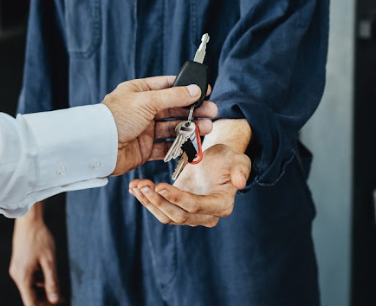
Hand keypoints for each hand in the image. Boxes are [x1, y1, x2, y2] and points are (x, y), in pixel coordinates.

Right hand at [10, 204, 63, 304]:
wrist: (29, 220)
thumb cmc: (39, 237)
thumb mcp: (50, 261)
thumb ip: (52, 282)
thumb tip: (54, 300)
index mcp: (23, 277)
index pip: (31, 303)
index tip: (57, 303)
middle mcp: (17, 275)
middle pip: (30, 296)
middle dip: (46, 298)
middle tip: (62, 296)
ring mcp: (17, 269)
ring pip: (30, 287)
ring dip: (44, 289)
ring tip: (59, 286)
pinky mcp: (20, 263)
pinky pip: (29, 277)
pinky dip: (39, 280)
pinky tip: (50, 275)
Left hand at [102, 76, 217, 175]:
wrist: (98, 146)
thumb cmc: (116, 118)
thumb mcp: (147, 101)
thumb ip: (173, 96)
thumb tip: (195, 89)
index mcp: (139, 92)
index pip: (167, 86)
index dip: (186, 88)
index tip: (205, 90)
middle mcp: (142, 110)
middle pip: (174, 108)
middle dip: (193, 110)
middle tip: (212, 112)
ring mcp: (144, 130)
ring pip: (172, 127)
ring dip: (190, 128)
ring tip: (207, 128)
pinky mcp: (145, 149)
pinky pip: (166, 146)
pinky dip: (180, 146)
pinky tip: (193, 144)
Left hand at [128, 143, 250, 226]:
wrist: (217, 160)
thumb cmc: (228, 159)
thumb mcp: (238, 159)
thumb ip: (241, 169)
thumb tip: (240, 183)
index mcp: (221, 204)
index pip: (196, 206)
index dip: (178, 198)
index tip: (160, 186)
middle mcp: (206, 215)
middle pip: (178, 215)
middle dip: (158, 202)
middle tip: (142, 186)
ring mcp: (190, 214)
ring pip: (166, 215)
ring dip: (149, 202)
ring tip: (135, 185)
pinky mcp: (177, 207)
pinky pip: (160, 208)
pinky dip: (146, 199)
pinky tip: (134, 186)